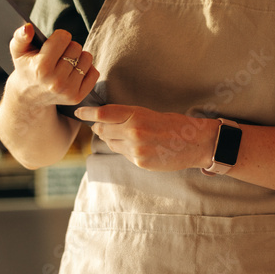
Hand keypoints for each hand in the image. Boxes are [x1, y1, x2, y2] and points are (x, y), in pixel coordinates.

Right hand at [7, 24, 98, 109]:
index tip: (53, 43)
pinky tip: (74, 72)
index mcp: (41, 67)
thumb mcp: (18, 51)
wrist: (29, 96)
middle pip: (76, 47)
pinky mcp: (77, 97)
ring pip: (87, 58)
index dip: (59, 37)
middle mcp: (56, 81)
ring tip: (66, 63)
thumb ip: (20, 36)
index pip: (63, 37)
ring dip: (79, 57)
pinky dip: (87, 69)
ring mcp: (67, 90)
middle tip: (58, 55)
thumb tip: (28, 27)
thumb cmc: (27, 67)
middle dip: (68, 47)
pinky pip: (94, 73)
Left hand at [77, 104, 215, 171]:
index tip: (79, 111)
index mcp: (136, 115)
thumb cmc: (175, 124)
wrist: (195, 143)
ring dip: (111, 138)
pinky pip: (123, 153)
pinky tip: (137, 144)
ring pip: (111, 143)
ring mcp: (135, 149)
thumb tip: (105, 121)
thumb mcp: (150, 114)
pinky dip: (124, 148)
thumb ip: (128, 117)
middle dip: (98, 126)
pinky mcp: (139, 162)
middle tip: (98, 123)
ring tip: (126, 134)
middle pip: (102, 129)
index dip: (88, 112)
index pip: (103, 114)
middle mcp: (133, 132)